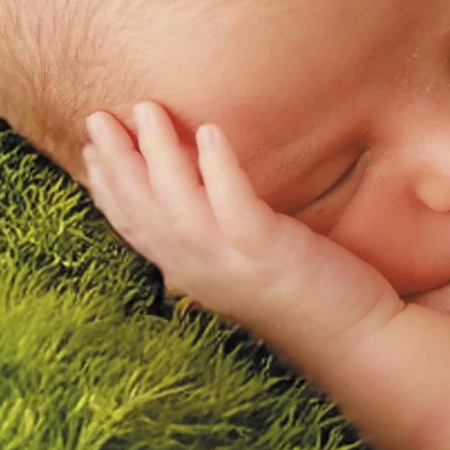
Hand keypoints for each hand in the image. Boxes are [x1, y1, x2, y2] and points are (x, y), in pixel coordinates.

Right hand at [81, 102, 400, 362]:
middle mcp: (200, 271)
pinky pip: (235, 208)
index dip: (108, 185)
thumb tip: (200, 195)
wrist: (357, 339)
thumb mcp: (245, 264)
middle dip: (116, 162)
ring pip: (179, 205)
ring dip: (159, 155)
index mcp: (189, 273)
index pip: (134, 226)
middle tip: (97, 116)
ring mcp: (232, 264)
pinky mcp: (270, 255)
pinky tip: (213, 134)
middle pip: (144, 212)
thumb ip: (216, 235)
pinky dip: (219, 171)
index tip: (92, 145)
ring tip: (147, 109)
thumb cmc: (305, 294)